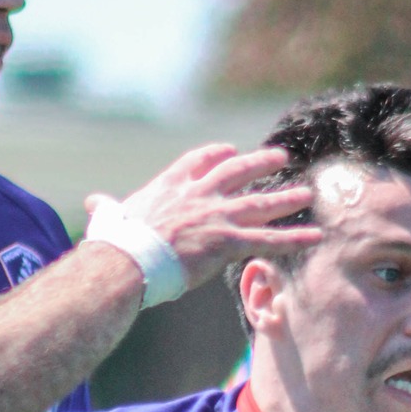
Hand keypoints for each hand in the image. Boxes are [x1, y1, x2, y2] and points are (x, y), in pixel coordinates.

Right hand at [90, 142, 319, 293]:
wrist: (129, 259)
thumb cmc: (116, 242)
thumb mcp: (110, 216)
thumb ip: (107, 207)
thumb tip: (93, 203)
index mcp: (172, 184)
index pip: (201, 159)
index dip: (219, 154)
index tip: (231, 151)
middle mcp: (201, 193)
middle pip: (240, 171)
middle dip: (262, 162)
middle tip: (281, 156)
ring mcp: (219, 215)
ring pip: (262, 203)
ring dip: (287, 198)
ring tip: (308, 193)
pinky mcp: (230, 241)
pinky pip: (270, 239)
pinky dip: (295, 237)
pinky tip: (316, 235)